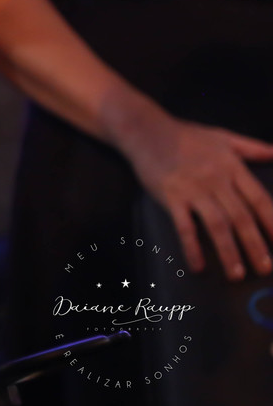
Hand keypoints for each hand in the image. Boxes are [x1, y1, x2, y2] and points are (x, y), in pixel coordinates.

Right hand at [124, 115, 272, 279]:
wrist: (146, 130)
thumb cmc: (185, 135)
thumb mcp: (223, 136)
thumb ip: (252, 147)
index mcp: (232, 168)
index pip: (259, 199)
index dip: (272, 223)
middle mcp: (216, 181)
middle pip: (241, 218)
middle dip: (255, 246)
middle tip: (265, 270)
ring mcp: (193, 190)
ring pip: (217, 225)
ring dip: (229, 252)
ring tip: (237, 275)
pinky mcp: (171, 197)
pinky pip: (184, 227)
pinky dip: (192, 247)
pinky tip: (198, 266)